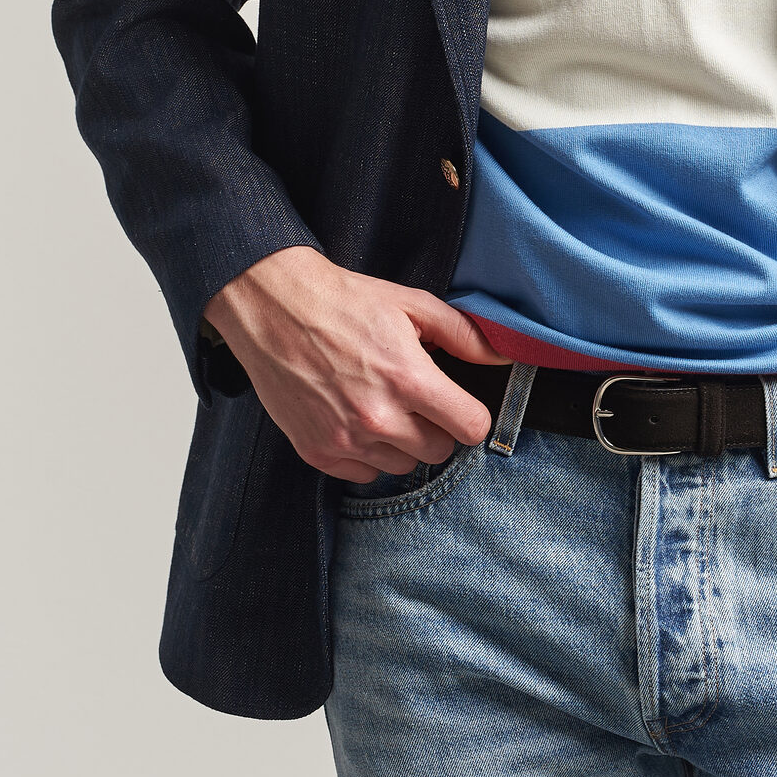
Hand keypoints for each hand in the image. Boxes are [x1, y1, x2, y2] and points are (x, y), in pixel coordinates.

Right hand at [201, 246, 510, 480]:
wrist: (274, 307)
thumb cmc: (344, 302)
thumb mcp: (411, 304)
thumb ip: (463, 334)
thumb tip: (502, 355)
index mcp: (408, 378)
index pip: (471, 428)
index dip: (471, 415)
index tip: (460, 405)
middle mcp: (378, 416)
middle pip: (439, 451)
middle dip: (436, 427)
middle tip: (416, 398)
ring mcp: (345, 438)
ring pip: (402, 466)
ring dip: (400, 442)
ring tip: (381, 404)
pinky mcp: (317, 452)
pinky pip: (364, 474)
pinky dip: (366, 454)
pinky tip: (355, 418)